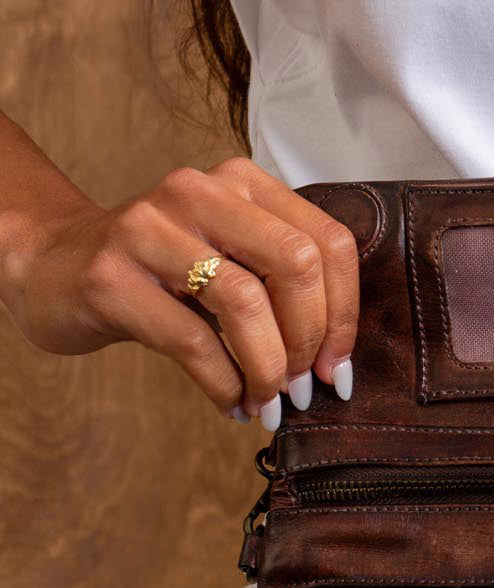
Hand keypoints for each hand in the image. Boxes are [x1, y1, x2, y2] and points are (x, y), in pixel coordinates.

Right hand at [2, 157, 358, 426]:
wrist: (55, 265)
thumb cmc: (159, 273)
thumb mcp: (229, 259)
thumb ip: (283, 285)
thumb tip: (336, 359)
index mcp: (241, 183)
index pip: (328, 244)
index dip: (345, 315)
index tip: (336, 366)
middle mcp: (198, 192)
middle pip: (295, 265)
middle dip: (309, 340)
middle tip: (301, 386)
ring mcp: (149, 230)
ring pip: (245, 303)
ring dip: (267, 369)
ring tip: (267, 401)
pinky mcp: (112, 277)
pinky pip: (194, 342)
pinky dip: (225, 385)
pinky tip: (232, 404)